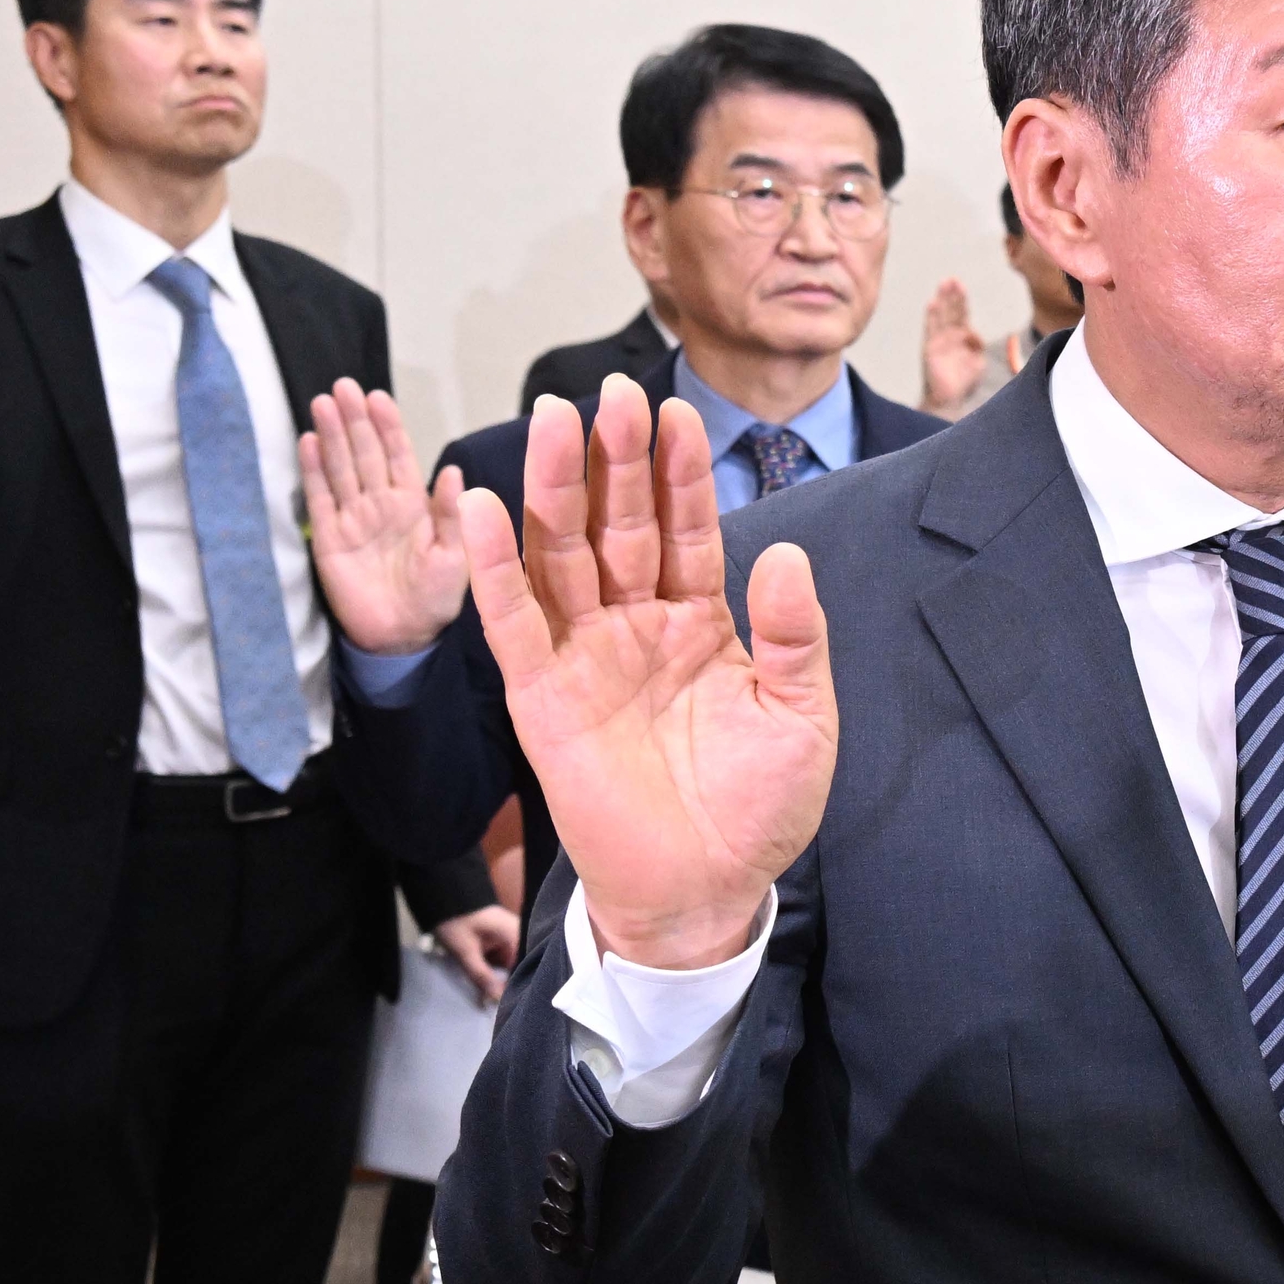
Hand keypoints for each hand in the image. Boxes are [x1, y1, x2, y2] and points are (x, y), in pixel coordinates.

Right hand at [300, 380, 471, 653]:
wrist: (404, 637)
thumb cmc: (436, 597)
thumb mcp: (454, 555)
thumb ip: (450, 515)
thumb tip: (454, 472)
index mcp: (412, 505)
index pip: (397, 456)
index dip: (388, 426)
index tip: (378, 396)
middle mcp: (380, 504)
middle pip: (364, 453)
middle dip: (355, 420)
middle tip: (344, 387)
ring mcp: (352, 518)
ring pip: (340, 468)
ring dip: (332, 435)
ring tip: (322, 403)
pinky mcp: (328, 538)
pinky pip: (319, 499)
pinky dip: (313, 471)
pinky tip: (308, 442)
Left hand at [430, 903, 520, 1004]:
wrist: (443, 897)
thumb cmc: (456, 921)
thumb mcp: (465, 951)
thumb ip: (481, 975)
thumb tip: (496, 1000)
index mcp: (517, 936)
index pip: (526, 968)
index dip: (518, 987)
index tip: (508, 1005)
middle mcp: (519, 938)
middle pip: (520, 968)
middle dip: (507, 986)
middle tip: (494, 1005)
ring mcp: (510, 940)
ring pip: (510, 967)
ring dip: (500, 980)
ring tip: (490, 999)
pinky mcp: (500, 943)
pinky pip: (501, 962)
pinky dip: (494, 973)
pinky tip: (487, 987)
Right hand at [463, 376, 839, 970]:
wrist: (704, 890)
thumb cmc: (757, 809)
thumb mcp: (801, 719)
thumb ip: (797, 638)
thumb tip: (787, 553)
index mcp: (702, 623)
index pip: (688, 530)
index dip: (682, 474)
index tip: (679, 414)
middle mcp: (637, 626)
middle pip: (620, 525)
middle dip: (619, 461)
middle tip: (617, 394)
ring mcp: (585, 657)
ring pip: (563, 555)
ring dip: (557, 491)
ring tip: (557, 422)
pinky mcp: (541, 698)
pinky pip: (512, 623)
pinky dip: (494, 569)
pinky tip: (482, 509)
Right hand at [919, 278, 987, 415]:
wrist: (949, 400)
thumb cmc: (963, 383)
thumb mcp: (978, 364)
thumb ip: (977, 347)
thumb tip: (974, 334)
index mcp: (962, 338)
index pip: (962, 314)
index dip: (962, 300)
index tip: (961, 285)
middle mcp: (949, 336)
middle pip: (951, 310)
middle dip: (952, 295)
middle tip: (952, 279)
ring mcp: (939, 340)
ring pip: (941, 316)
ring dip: (942, 300)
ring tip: (943, 284)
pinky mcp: (930, 348)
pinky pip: (931, 329)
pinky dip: (932, 316)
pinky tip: (932, 303)